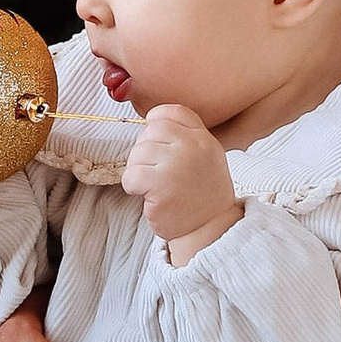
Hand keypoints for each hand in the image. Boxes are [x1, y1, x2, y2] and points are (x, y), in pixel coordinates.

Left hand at [124, 103, 239, 261]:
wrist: (210, 229)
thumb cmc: (202, 194)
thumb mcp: (206, 156)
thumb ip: (185, 137)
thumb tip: (150, 123)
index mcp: (202, 138)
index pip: (171, 112)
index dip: (156, 124)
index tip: (156, 143)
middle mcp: (192, 147)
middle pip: (149, 132)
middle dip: (145, 153)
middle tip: (156, 173)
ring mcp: (177, 165)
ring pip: (137, 153)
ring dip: (138, 171)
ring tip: (154, 186)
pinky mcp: (161, 186)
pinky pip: (131, 175)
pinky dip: (132, 186)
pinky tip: (146, 195)